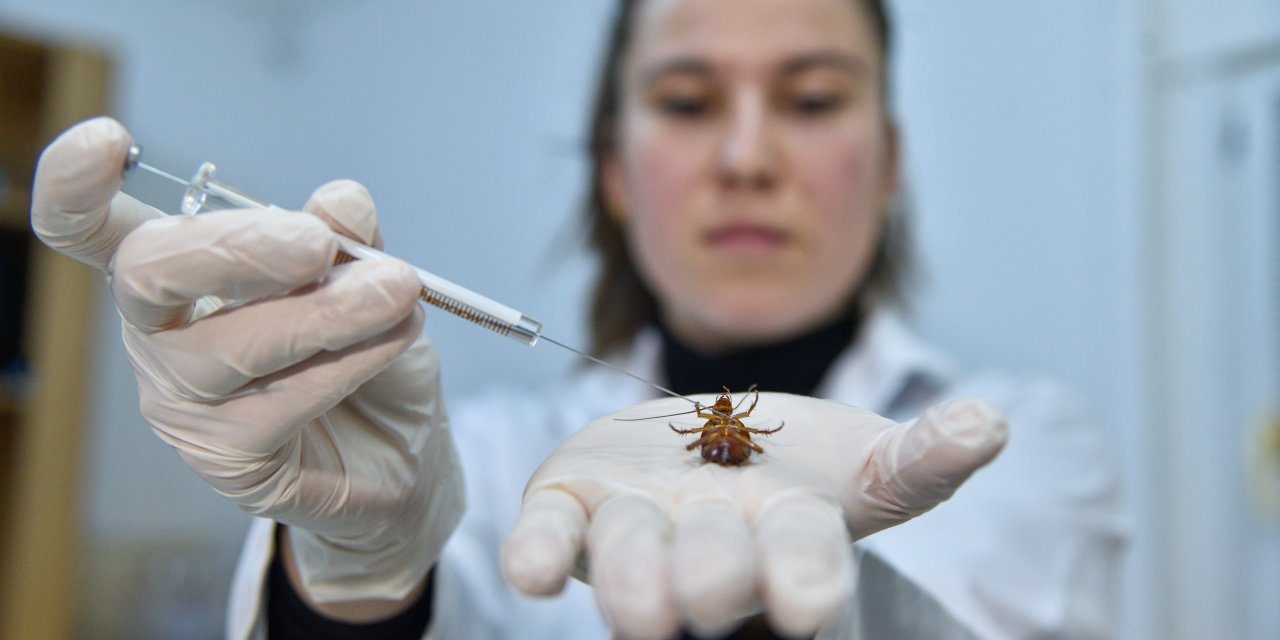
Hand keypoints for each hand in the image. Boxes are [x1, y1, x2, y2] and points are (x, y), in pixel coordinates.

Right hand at [31, 117, 463, 604]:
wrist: (405, 454)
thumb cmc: (369, 355)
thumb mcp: (373, 282)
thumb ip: (354, 240)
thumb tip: (338, 202)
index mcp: (180, 273)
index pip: (95, 230)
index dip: (75, 186)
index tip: (107, 141)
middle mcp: (161, 334)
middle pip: (149, 274)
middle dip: (235, 246)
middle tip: (318, 244)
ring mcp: (186, 403)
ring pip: (230, 345)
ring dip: (322, 312)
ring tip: (396, 290)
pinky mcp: (227, 458)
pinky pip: (281, 401)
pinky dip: (347, 362)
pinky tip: (394, 341)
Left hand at [501, 392, 1006, 638]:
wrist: (697, 446)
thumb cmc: (787, 467)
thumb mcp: (858, 463)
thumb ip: (917, 458)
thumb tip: (990, 426)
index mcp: (784, 536)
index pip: (804, 563)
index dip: (805, 583)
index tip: (807, 608)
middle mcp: (706, 546)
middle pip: (711, 568)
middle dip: (712, 577)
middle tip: (707, 594)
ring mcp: (635, 528)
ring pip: (627, 559)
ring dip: (631, 576)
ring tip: (641, 602)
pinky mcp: (573, 503)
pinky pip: (550, 535)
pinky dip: (538, 552)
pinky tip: (532, 573)